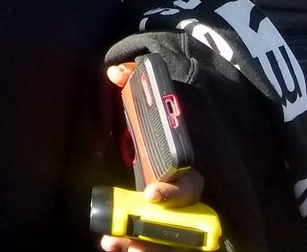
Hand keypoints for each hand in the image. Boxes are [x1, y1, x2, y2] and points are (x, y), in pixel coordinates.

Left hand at [100, 65, 206, 251]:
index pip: (191, 184)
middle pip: (186, 226)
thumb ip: (136, 82)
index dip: (173, 191)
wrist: (174, 142)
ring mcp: (183, 219)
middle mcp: (191, 199)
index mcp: (187, 167)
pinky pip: (167, 249)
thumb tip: (115, 73)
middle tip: (130, 235)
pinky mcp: (173, 233)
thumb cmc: (160, 124)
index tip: (150, 194)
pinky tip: (120, 249)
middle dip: (159, 233)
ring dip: (148, 249)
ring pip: (175, 244)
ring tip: (117, 245)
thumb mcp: (150, 102)